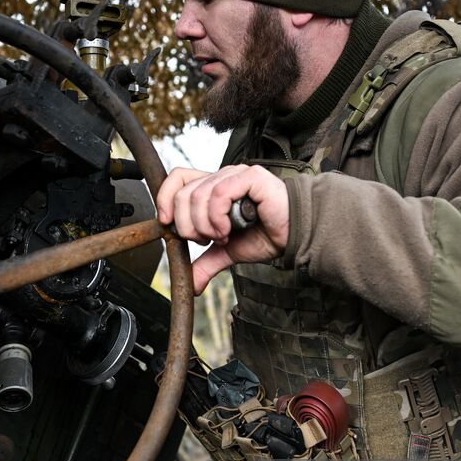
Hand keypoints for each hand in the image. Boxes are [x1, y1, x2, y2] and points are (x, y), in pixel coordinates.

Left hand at [155, 164, 289, 293]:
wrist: (294, 236)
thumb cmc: (267, 235)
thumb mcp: (228, 252)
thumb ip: (207, 263)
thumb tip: (191, 285)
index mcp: (213, 188)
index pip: (177, 179)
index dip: (165, 199)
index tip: (167, 225)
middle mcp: (222, 177)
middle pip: (182, 193)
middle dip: (188, 225)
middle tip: (207, 239)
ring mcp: (235, 174)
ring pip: (198, 196)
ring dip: (205, 225)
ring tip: (223, 236)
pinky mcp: (250, 177)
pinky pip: (218, 194)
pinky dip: (218, 217)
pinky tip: (229, 229)